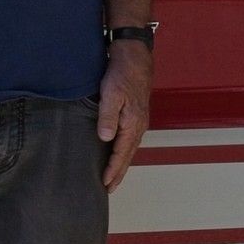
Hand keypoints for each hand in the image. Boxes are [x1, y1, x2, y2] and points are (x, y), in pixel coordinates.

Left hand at [96, 39, 152, 188]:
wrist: (134, 55)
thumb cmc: (122, 73)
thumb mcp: (111, 94)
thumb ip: (107, 117)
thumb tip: (105, 138)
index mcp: (133, 123)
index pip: (121, 153)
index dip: (113, 170)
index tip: (104, 184)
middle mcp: (139, 125)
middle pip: (128, 155)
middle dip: (119, 173)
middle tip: (110, 188)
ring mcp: (139, 120)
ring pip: (130, 148)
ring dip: (122, 163)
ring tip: (114, 176)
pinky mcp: (136, 113)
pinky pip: (130, 139)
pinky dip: (124, 151)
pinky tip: (118, 152)